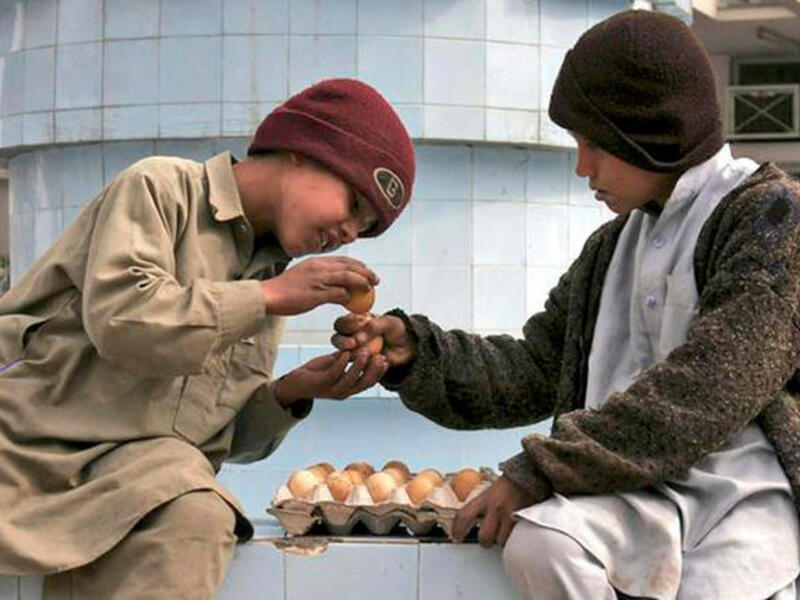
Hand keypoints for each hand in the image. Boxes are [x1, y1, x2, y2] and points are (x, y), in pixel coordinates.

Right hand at [260, 257, 378, 315]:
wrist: (268, 295)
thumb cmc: (285, 289)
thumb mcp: (304, 275)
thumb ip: (320, 276)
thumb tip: (334, 283)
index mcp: (317, 261)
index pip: (344, 260)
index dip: (359, 265)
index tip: (367, 271)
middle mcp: (319, 267)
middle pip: (350, 267)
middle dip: (366, 273)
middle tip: (376, 281)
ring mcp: (318, 280)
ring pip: (348, 278)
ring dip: (362, 283)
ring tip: (370, 290)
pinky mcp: (316, 294)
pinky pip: (339, 294)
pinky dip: (348, 298)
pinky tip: (351, 303)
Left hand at [274, 349, 388, 404]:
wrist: (293, 383)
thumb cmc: (315, 373)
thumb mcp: (334, 363)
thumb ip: (347, 357)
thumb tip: (361, 345)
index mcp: (348, 388)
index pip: (368, 383)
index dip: (379, 373)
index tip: (386, 359)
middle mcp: (343, 392)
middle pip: (363, 384)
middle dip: (373, 371)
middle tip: (381, 356)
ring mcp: (331, 390)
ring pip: (350, 380)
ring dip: (359, 366)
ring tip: (365, 351)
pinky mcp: (320, 385)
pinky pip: (334, 374)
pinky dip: (341, 363)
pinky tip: (346, 353)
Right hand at [331, 313, 415, 367]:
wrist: (407, 345)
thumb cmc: (396, 329)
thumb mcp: (388, 322)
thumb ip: (373, 327)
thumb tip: (357, 337)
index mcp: (354, 323)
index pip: (342, 323)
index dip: (347, 324)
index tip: (359, 323)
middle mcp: (350, 337)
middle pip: (336, 340)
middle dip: (343, 342)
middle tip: (354, 343)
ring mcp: (355, 352)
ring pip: (344, 356)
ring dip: (354, 355)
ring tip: (370, 353)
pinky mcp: (362, 365)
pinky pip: (358, 368)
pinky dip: (368, 364)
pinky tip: (382, 359)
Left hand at [451, 476, 534, 546]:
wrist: (532, 475)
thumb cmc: (511, 484)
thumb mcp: (491, 491)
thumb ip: (482, 505)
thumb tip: (471, 521)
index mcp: (485, 497)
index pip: (464, 516)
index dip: (457, 530)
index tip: (456, 537)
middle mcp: (495, 507)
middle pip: (484, 537)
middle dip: (485, 541)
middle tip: (488, 539)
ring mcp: (510, 515)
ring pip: (501, 541)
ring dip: (502, 540)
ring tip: (506, 531)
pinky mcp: (523, 521)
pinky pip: (515, 539)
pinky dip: (514, 539)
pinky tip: (515, 532)